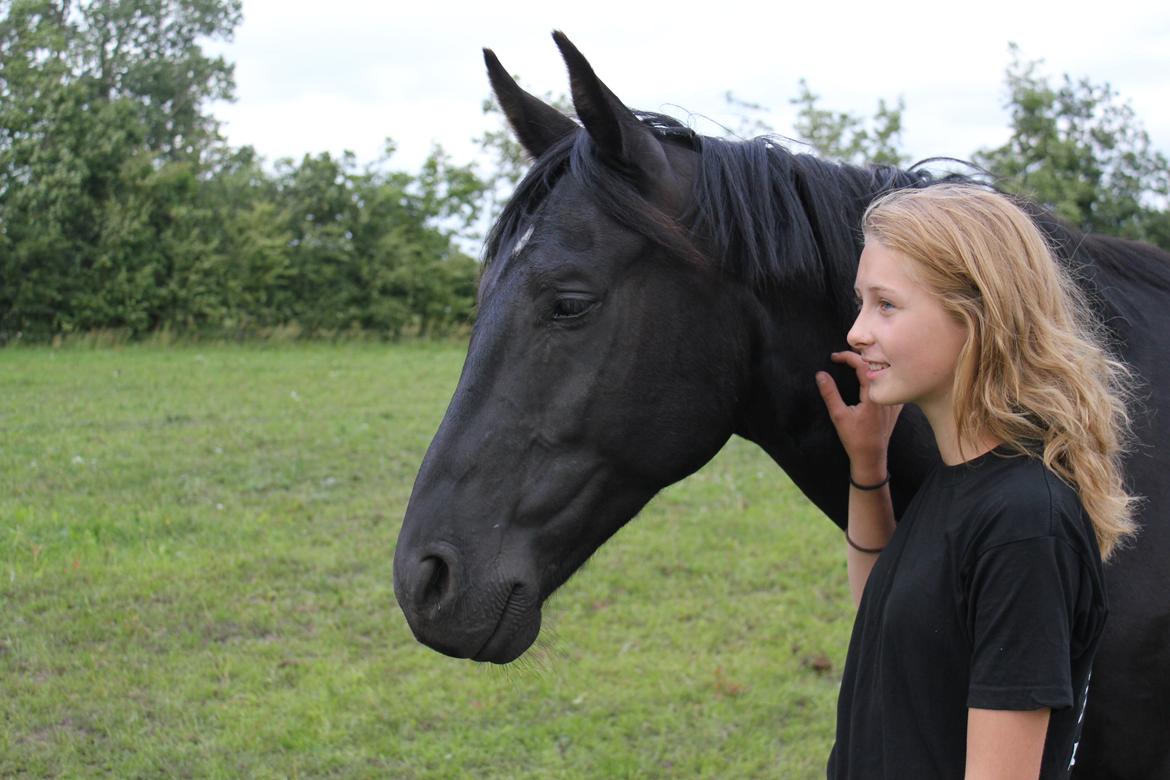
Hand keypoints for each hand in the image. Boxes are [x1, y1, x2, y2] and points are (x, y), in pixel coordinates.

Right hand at [815, 351, 902, 479]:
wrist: (871, 457)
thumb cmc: (854, 438)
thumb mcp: (838, 416)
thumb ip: (830, 393)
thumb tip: (820, 374)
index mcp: (872, 395)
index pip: (863, 365)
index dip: (848, 356)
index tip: (834, 357)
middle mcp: (885, 395)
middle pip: (876, 365)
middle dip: (860, 356)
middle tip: (845, 355)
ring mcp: (893, 401)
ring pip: (886, 374)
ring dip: (872, 365)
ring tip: (859, 361)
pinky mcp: (895, 407)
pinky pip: (893, 386)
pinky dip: (885, 378)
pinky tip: (878, 379)